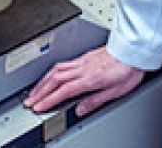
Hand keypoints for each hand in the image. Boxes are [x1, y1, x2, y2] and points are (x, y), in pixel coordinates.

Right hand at [24, 46, 144, 116]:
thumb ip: (95, 101)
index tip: (38, 107)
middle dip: (40, 91)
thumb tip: (79, 110)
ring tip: (34, 90)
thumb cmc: (127, 70)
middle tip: (29, 101)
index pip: (64, 91)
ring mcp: (83, 61)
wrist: (133, 51)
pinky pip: (63, 63)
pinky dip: (52, 70)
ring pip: (57, 70)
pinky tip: (50, 74)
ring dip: (43, 81)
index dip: (49, 99)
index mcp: (89, 79)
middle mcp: (83, 69)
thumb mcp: (115, 92)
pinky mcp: (85, 57)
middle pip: (55, 80)